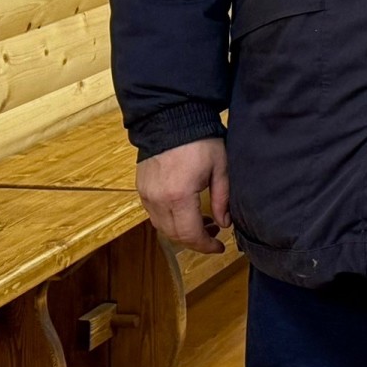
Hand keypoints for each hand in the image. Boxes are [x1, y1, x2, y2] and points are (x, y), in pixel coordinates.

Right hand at [136, 137, 229, 253]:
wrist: (172, 119)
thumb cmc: (201, 141)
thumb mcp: (220, 168)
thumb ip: (223, 198)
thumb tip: (225, 223)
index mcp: (178, 196)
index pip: (190, 234)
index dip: (205, 246)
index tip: (220, 247)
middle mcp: (157, 200)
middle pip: (173, 235)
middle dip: (194, 241)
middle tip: (213, 236)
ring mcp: (146, 195)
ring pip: (161, 227)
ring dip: (181, 232)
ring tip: (203, 223)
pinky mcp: (141, 188)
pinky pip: (154, 214)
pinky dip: (169, 220)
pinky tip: (185, 212)